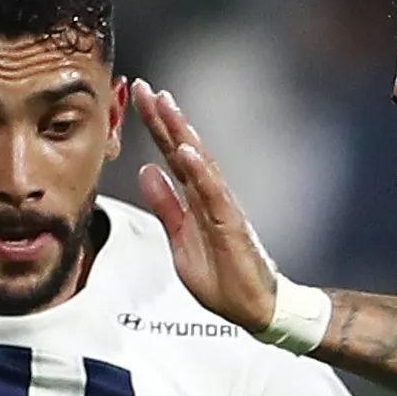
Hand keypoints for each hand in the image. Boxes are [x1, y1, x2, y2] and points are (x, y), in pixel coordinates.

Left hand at [129, 79, 281, 332]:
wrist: (256, 308)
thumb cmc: (224, 278)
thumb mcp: (181, 241)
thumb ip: (166, 207)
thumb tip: (146, 171)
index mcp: (195, 200)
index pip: (172, 156)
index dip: (156, 127)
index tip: (140, 98)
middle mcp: (210, 197)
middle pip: (184, 151)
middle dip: (164, 119)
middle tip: (145, 88)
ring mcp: (222, 209)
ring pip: (200, 164)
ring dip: (182, 134)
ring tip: (166, 105)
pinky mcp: (231, 226)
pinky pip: (214, 195)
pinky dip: (201, 171)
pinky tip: (188, 151)